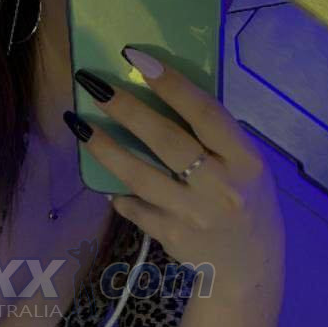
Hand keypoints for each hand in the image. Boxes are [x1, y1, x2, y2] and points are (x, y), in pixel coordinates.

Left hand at [76, 48, 284, 290]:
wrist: (248, 268)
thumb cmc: (246, 201)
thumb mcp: (247, 166)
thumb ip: (216, 138)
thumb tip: (164, 97)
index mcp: (246, 161)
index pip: (206, 114)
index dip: (172, 85)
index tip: (139, 58)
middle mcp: (220, 187)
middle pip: (167, 141)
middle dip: (127, 110)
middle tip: (94, 86)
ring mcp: (193, 215)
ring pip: (141, 176)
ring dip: (105, 148)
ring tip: (78, 125)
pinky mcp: (171, 236)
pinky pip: (135, 207)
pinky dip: (119, 193)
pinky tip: (104, 181)